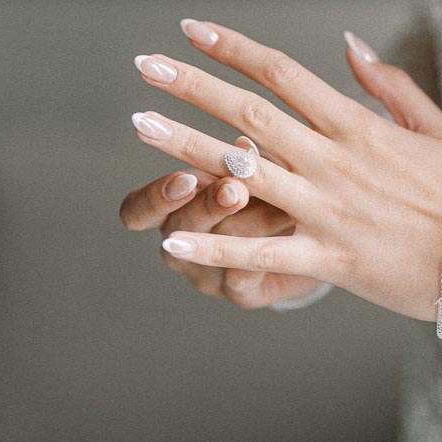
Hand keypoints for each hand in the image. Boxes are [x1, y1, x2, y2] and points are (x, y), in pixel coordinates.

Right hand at [118, 163, 329, 308]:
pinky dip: (261, 254)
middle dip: (207, 206)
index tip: (186, 179)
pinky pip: (242, 279)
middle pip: (177, 229)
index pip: (136, 210)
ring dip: (243, 223)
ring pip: (211, 253)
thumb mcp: (252, 170)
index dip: (155, 197)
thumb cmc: (268, 190)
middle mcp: (179, 244)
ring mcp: (206, 275)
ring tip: (276, 205)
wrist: (305, 240)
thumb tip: (243, 145)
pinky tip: (283, 237)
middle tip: (234, 190)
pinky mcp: (241, 295)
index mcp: (171, 207)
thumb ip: (243, 161)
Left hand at [121, 19, 441, 321]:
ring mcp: (329, 210)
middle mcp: (336, 161)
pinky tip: (172, 239)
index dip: (232, 48)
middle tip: (144, 66)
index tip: (191, 30)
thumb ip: (388, 83)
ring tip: (141, 127)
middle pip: (251, 112)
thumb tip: (346, 41)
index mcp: (358, 125)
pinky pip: (263, 254)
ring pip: (246, 174)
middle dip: (193, 86)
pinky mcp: (329, 260)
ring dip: (188, 149)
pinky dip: (217, 246)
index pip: (283, 72)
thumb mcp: (435, 126)